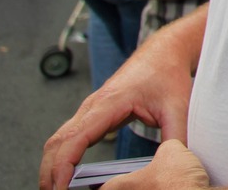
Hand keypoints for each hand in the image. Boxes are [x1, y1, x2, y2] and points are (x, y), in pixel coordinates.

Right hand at [40, 33, 194, 188]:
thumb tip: (176, 162)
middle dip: (49, 172)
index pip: (75, 138)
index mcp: (109, 103)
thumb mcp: (177, 107)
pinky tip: (66, 176)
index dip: (62, 165)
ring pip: (58, 140)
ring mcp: (90, 110)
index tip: (59, 188)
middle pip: (57, 143)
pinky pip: (69, 138)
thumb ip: (176, 137)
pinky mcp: (94, 115)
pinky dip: (61, 157)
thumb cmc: (168, 73)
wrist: (164, 52)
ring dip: (52, 166)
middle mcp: (93, 106)